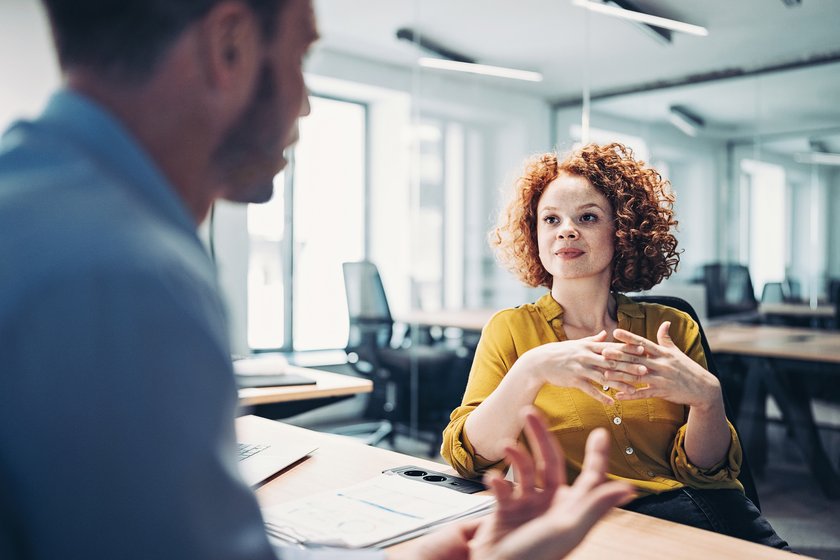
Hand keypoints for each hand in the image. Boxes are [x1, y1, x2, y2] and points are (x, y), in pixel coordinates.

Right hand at [390, 410, 632, 559]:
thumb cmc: (536, 556)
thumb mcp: (569, 529)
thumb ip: (596, 505)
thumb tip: (629, 489)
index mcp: (572, 507)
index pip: (590, 475)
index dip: (596, 454)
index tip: (600, 433)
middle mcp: (551, 503)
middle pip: (549, 461)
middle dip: (539, 435)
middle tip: (529, 412)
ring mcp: (528, 505)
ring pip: (523, 469)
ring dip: (515, 455)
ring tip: (506, 445)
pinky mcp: (506, 510)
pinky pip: (503, 487)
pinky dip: (496, 480)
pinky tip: (493, 480)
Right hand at [522, 332, 636, 403]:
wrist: (540, 363)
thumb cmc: (560, 353)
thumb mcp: (577, 343)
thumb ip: (594, 340)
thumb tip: (606, 334)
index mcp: (589, 346)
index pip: (612, 347)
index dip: (628, 349)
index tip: (643, 351)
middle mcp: (587, 356)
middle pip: (612, 362)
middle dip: (629, 366)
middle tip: (645, 370)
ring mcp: (580, 368)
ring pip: (604, 377)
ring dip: (619, 384)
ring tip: (633, 390)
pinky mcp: (574, 380)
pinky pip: (590, 390)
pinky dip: (601, 397)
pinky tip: (612, 403)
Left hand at [602, 322, 721, 408]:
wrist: (703, 388)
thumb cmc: (688, 368)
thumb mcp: (677, 352)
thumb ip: (666, 338)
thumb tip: (665, 322)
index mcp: (663, 353)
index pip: (643, 343)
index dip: (629, 338)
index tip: (615, 332)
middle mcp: (661, 364)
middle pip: (636, 358)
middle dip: (619, 355)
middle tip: (603, 352)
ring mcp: (661, 378)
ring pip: (637, 376)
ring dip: (620, 375)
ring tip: (605, 374)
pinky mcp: (662, 392)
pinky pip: (644, 394)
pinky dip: (631, 395)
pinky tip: (618, 395)